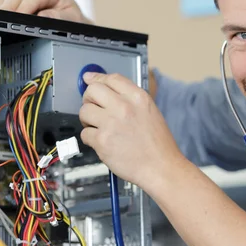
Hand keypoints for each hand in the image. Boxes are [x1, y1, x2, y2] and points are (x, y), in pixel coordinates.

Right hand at [0, 0, 91, 23]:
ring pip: (5, 1)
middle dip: (8, 11)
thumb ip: (60, 17)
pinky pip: (0, 5)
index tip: (18, 18)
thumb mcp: (73, 20)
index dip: (24, 8)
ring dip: (0, 11)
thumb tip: (43, 15)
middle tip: (1, 23)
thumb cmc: (72, 20)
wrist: (71, 24)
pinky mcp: (15, 4)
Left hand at [78, 72, 185, 186]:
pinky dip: (90, 138)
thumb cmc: (158, 145)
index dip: (97, 78)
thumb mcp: (150, 112)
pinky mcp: (102, 141)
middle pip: (93, 90)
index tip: (89, 79)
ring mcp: (111, 123)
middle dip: (89, 98)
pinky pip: (85, 133)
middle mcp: (124, 107)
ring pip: (84, 111)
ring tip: (98, 127)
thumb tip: (108, 90)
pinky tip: (102, 142)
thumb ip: (130, 100)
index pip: (112, 78)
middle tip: (93, 107)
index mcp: (138, 98)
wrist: (162, 167)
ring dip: (87, 119)